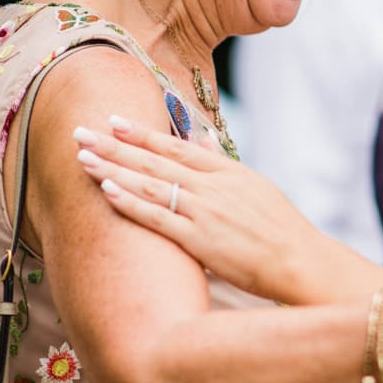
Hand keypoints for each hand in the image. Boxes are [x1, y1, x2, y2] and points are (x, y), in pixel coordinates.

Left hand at [73, 115, 327, 302]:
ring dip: (113, 169)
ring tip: (82, 156)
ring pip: (151, 184)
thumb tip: (202, 140)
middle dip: (114, 145)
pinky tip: (107, 190)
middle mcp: (213, 186)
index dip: (143, 134)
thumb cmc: (282, 229)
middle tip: (80, 130)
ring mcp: (206, 212)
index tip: (114, 120)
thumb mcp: (257, 187)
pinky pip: (159, 217)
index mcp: (228, 172)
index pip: (177, 146)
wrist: (301, 261)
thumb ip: (223, 165)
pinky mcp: (201, 240)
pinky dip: (132, 202)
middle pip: (156, 160)